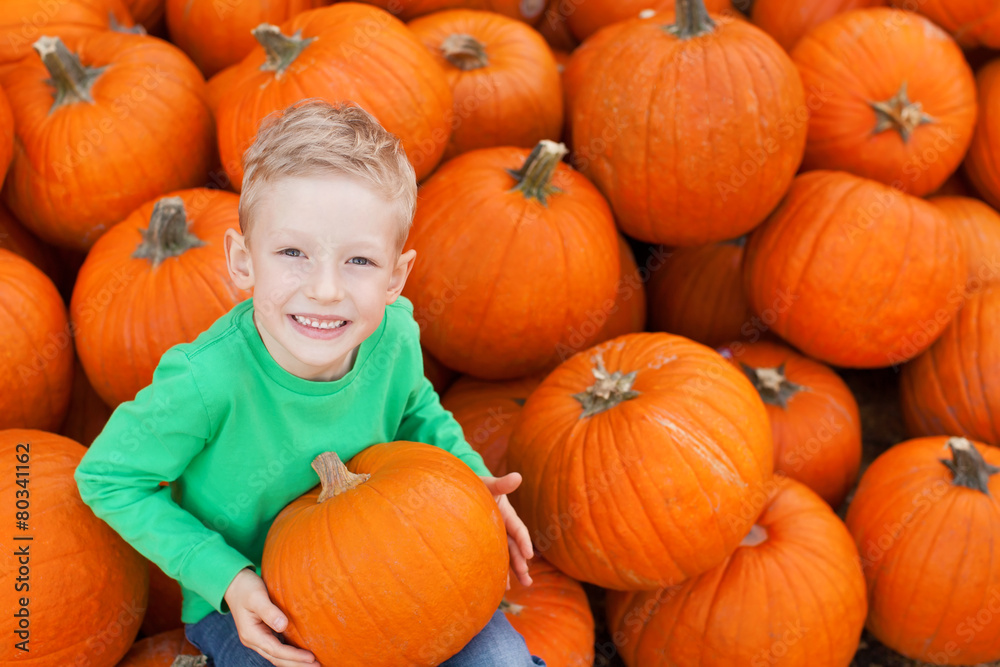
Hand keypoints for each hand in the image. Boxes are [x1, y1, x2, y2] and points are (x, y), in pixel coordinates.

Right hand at [223, 568, 320, 666]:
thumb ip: (269, 612)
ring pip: (277, 656)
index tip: (311, 657)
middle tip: (318, 666)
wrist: (234, 583)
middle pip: (277, 658)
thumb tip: (283, 626)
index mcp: (251, 635)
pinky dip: (289, 653)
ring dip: (294, 661)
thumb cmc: (246, 588)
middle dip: (296, 664)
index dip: (294, 656)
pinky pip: (277, 648)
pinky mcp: (262, 634)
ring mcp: (257, 638)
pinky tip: (301, 653)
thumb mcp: (257, 597)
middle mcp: (253, 640)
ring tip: (313, 663)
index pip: (276, 650)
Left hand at [480, 473, 533, 588]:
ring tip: (524, 585)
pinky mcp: (485, 544)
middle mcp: (503, 527)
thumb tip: (517, 476)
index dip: (524, 541)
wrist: (462, 491)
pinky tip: (503, 585)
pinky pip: (493, 559)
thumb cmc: (476, 486)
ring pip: (507, 555)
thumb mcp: (488, 484)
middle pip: (515, 547)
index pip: (518, 529)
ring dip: (515, 570)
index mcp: (506, 514)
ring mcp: (495, 537)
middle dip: (522, 562)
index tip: (529, 554)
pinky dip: (499, 571)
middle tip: (526, 577)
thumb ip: (501, 484)